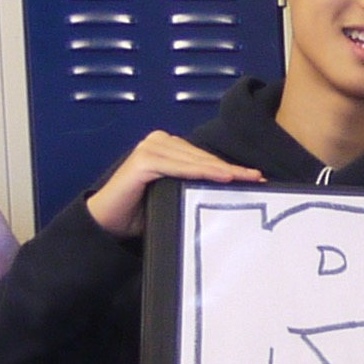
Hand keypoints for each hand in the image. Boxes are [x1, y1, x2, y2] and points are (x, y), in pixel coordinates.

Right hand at [87, 131, 261, 238]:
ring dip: (220, 169)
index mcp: (167, 147)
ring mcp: (150, 148)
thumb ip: (192, 186)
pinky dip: (199, 171)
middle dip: (230, 169)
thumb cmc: (140, 210)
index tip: (255, 177)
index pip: (204, 158)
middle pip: (202, 157)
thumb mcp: (172, 194)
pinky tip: (221, 176)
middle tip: (256, 178)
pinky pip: (178, 166)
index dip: (229, 167)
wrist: (106, 222)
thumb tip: (226, 189)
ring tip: (243, 178)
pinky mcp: (143, 160)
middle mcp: (158, 142)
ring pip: (194, 160)